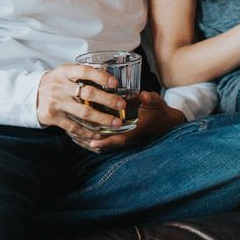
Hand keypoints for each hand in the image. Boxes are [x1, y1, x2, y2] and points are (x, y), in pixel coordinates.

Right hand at [37, 63, 125, 140]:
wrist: (32, 95)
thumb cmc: (56, 82)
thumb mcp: (65, 72)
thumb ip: (82, 74)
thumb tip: (109, 78)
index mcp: (64, 72)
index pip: (85, 71)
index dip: (101, 77)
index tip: (115, 83)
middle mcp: (60, 86)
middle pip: (88, 93)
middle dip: (108, 100)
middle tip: (122, 105)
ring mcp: (56, 103)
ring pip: (84, 113)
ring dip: (103, 119)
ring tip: (116, 123)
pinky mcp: (53, 117)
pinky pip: (75, 127)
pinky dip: (89, 132)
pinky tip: (100, 134)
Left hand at [69, 91, 185, 152]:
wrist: (166, 121)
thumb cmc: (159, 110)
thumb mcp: (155, 102)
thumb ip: (148, 99)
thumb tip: (143, 95)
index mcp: (136, 131)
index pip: (120, 139)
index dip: (107, 142)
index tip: (93, 143)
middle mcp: (129, 137)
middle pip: (108, 144)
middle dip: (92, 141)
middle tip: (74, 137)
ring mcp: (125, 137)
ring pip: (105, 143)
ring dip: (90, 141)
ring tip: (73, 136)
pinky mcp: (122, 134)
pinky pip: (106, 139)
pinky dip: (95, 138)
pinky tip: (82, 133)